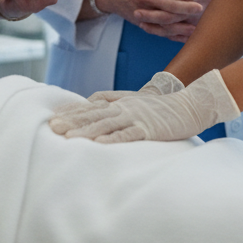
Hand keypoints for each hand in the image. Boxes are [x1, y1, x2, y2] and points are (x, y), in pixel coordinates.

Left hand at [49, 70, 239, 142]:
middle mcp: (124, 108)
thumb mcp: (133, 99)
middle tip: (53, 128)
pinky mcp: (148, 129)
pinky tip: (99, 144)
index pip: (90, 107)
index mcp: (119, 102)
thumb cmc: (160, 106)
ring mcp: (136, 117)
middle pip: (93, 115)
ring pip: (106, 124)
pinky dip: (113, 139)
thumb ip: (112, 99)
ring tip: (69, 137)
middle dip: (72, 121)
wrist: (189, 104)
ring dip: (86, 131)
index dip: (72, 112)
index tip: (53, 118)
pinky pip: (128, 134)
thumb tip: (90, 101)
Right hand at [94, 0, 203, 40]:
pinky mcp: (141, 24)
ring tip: (194, 28)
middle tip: (200, 9)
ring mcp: (143, 13)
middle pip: (168, 6)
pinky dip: (171, 35)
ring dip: (180, 26)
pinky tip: (183, 37)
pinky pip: (158, 31)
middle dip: (184, 8)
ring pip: (163, 22)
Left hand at [143, 0, 224, 41]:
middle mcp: (194, 8)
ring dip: (155, 26)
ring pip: (173, 26)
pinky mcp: (199, 30)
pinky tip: (156, 32)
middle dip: (151, 13)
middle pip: (169, 13)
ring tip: (141, 24)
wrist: (238, 0)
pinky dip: (167, 35)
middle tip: (135, 12)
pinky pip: (181, 36)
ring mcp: (196, 21)